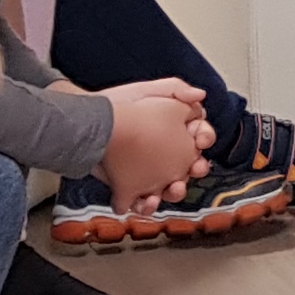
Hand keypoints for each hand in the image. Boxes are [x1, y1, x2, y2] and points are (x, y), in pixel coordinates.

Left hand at [95, 80, 211, 205]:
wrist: (90, 122)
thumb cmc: (118, 104)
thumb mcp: (149, 91)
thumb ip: (177, 89)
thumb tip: (201, 95)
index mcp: (175, 129)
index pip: (200, 136)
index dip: (204, 138)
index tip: (201, 141)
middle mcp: (166, 152)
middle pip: (190, 165)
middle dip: (196, 169)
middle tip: (193, 169)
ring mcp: (149, 171)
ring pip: (171, 186)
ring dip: (175, 191)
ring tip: (172, 189)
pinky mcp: (131, 185)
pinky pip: (144, 200)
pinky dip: (147, 205)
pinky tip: (146, 201)